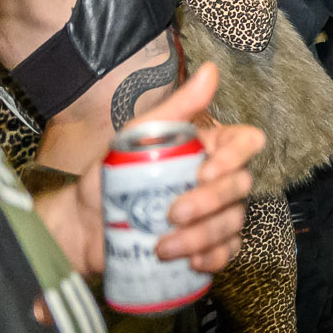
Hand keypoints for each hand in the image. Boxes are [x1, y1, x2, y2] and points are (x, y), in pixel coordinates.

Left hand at [38, 64, 259, 277]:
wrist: (85, 225)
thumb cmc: (112, 175)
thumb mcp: (138, 136)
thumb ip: (177, 106)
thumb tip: (211, 70)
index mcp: (211, 147)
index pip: (247, 143)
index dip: (237, 158)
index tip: (204, 172)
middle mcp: (219, 179)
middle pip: (241, 186)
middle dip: (209, 203)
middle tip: (170, 214)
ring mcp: (215, 213)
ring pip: (233, 222)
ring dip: (203, 236)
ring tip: (164, 247)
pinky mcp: (204, 244)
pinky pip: (227, 251)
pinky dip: (214, 257)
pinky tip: (192, 262)